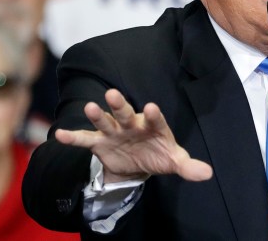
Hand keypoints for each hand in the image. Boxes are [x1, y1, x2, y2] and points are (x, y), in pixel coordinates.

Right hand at [55, 88, 212, 182]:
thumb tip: (207, 174)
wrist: (139, 161)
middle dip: (119, 105)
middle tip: (112, 94)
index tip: (153, 107)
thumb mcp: (174, 161)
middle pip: (125, 113)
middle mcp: (132, 125)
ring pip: (105, 121)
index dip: (154, 114)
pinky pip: (85, 139)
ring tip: (89, 108)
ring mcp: (115, 132)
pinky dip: (73, 138)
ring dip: (97, 115)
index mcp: (153, 126)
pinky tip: (59, 135)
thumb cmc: (160, 154)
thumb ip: (188, 166)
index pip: (155, 119)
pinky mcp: (100, 143)